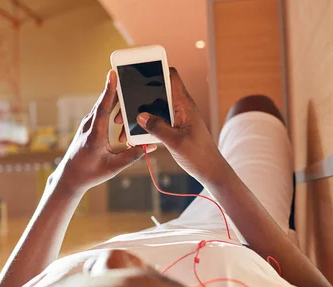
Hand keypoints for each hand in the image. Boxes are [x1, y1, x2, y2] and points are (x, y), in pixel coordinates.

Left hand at [53, 70, 155, 194]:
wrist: (69, 177)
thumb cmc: (90, 174)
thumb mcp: (113, 167)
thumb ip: (132, 156)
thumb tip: (151, 145)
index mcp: (94, 135)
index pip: (103, 108)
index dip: (109, 91)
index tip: (112, 74)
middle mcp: (89, 126)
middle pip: (104, 102)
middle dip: (116, 86)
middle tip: (128, 71)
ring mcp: (87, 125)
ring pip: (102, 105)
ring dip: (114, 95)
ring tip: (128, 82)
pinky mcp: (88, 126)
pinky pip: (100, 111)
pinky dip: (110, 104)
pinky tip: (120, 99)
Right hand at [119, 67, 222, 182]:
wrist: (210, 170)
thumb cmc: (199, 156)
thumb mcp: (175, 142)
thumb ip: (158, 128)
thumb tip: (140, 116)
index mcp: (184, 105)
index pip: (171, 77)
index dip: (156, 70)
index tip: (138, 72)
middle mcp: (181, 107)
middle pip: (156, 92)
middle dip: (138, 98)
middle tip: (122, 109)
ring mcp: (178, 117)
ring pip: (154, 108)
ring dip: (139, 114)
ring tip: (123, 125)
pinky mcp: (175, 127)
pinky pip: (157, 120)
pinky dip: (145, 125)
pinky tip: (134, 135)